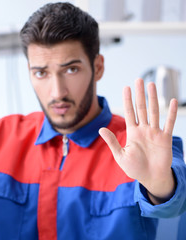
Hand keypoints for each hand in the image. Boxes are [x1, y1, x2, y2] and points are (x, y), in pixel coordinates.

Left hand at [99, 78, 177, 204]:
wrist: (151, 178)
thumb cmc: (135, 168)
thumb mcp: (120, 155)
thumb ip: (112, 141)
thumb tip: (101, 129)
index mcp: (132, 132)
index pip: (129, 112)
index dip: (127, 100)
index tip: (126, 87)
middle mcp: (144, 129)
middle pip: (141, 108)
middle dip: (139, 94)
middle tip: (139, 79)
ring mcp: (155, 133)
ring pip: (154, 112)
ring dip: (153, 98)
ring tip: (151, 85)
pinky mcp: (165, 139)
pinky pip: (169, 123)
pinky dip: (171, 113)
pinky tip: (173, 101)